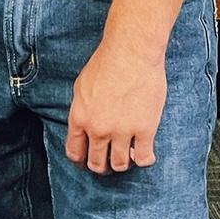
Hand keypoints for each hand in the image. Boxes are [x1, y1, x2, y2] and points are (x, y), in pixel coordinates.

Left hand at [65, 38, 166, 173]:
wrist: (131, 52)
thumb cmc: (106, 63)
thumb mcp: (81, 86)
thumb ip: (82, 110)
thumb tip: (83, 126)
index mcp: (80, 118)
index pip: (75, 152)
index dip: (81, 160)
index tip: (87, 160)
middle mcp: (98, 128)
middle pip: (97, 163)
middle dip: (101, 166)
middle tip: (108, 163)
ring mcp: (121, 131)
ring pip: (120, 165)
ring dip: (123, 164)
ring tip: (127, 156)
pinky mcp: (145, 130)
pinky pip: (144, 159)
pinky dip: (144, 160)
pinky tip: (144, 153)